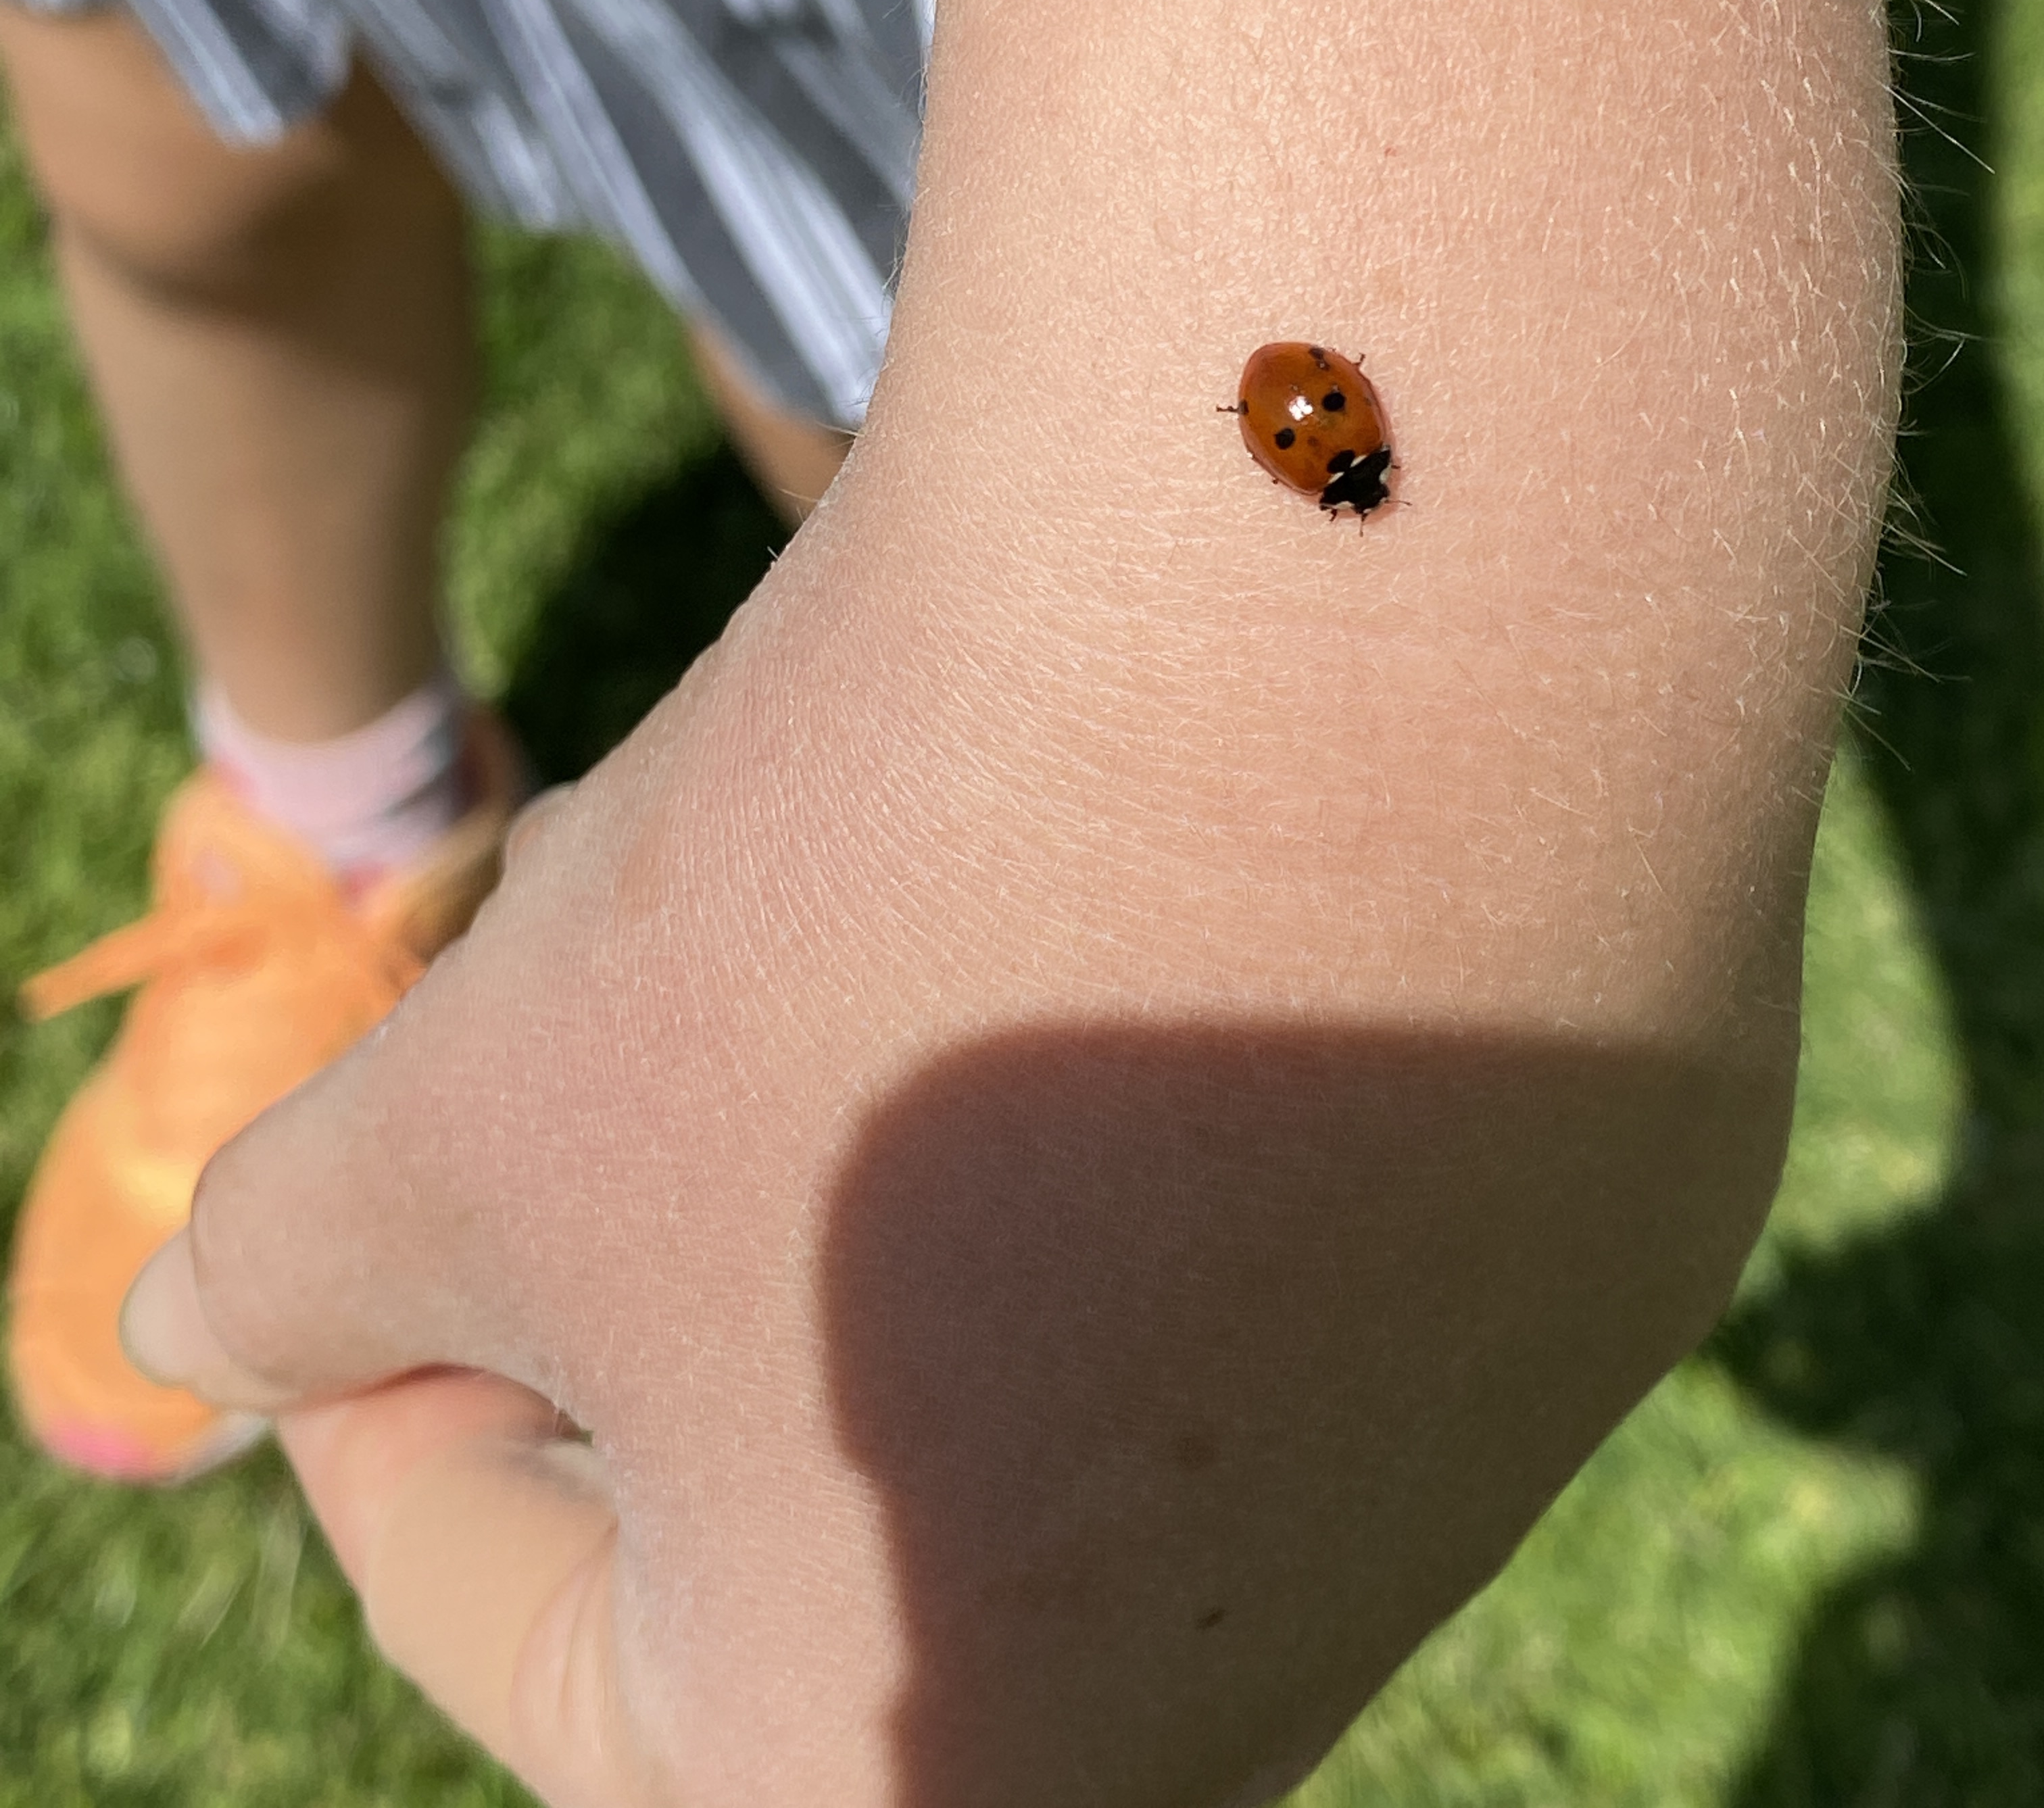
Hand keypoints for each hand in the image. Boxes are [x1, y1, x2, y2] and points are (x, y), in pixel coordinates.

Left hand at [120, 482, 1798, 1807]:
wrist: (1344, 604)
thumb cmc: (864, 931)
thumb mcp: (472, 1115)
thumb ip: (299, 1273)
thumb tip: (233, 1327)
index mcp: (917, 1777)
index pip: (545, 1642)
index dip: (386, 1394)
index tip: (362, 1179)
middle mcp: (1247, 1682)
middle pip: (829, 1477)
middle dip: (650, 1238)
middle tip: (591, 989)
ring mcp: (1467, 1449)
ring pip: (1062, 1325)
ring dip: (900, 1129)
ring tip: (854, 877)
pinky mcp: (1599, 1227)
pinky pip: (1297, 1187)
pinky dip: (1152, 1051)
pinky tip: (1122, 851)